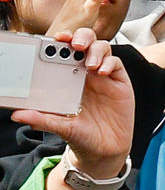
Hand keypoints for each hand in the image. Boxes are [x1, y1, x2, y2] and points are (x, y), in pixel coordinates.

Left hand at [13, 31, 134, 175]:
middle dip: (80, 37)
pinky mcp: (120, 83)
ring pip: (102, 49)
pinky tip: (102, 72)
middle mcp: (87, 74)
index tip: (54, 39)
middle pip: (86, 43)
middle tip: (74, 44)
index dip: (61, 42)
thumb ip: (42, 119)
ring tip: (90, 63)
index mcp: (69, 79)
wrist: (104, 152)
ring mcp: (104, 77)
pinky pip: (116, 64)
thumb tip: (19, 115)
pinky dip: (109, 63)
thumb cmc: (82, 136)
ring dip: (96, 50)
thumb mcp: (60, 127)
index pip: (65, 53)